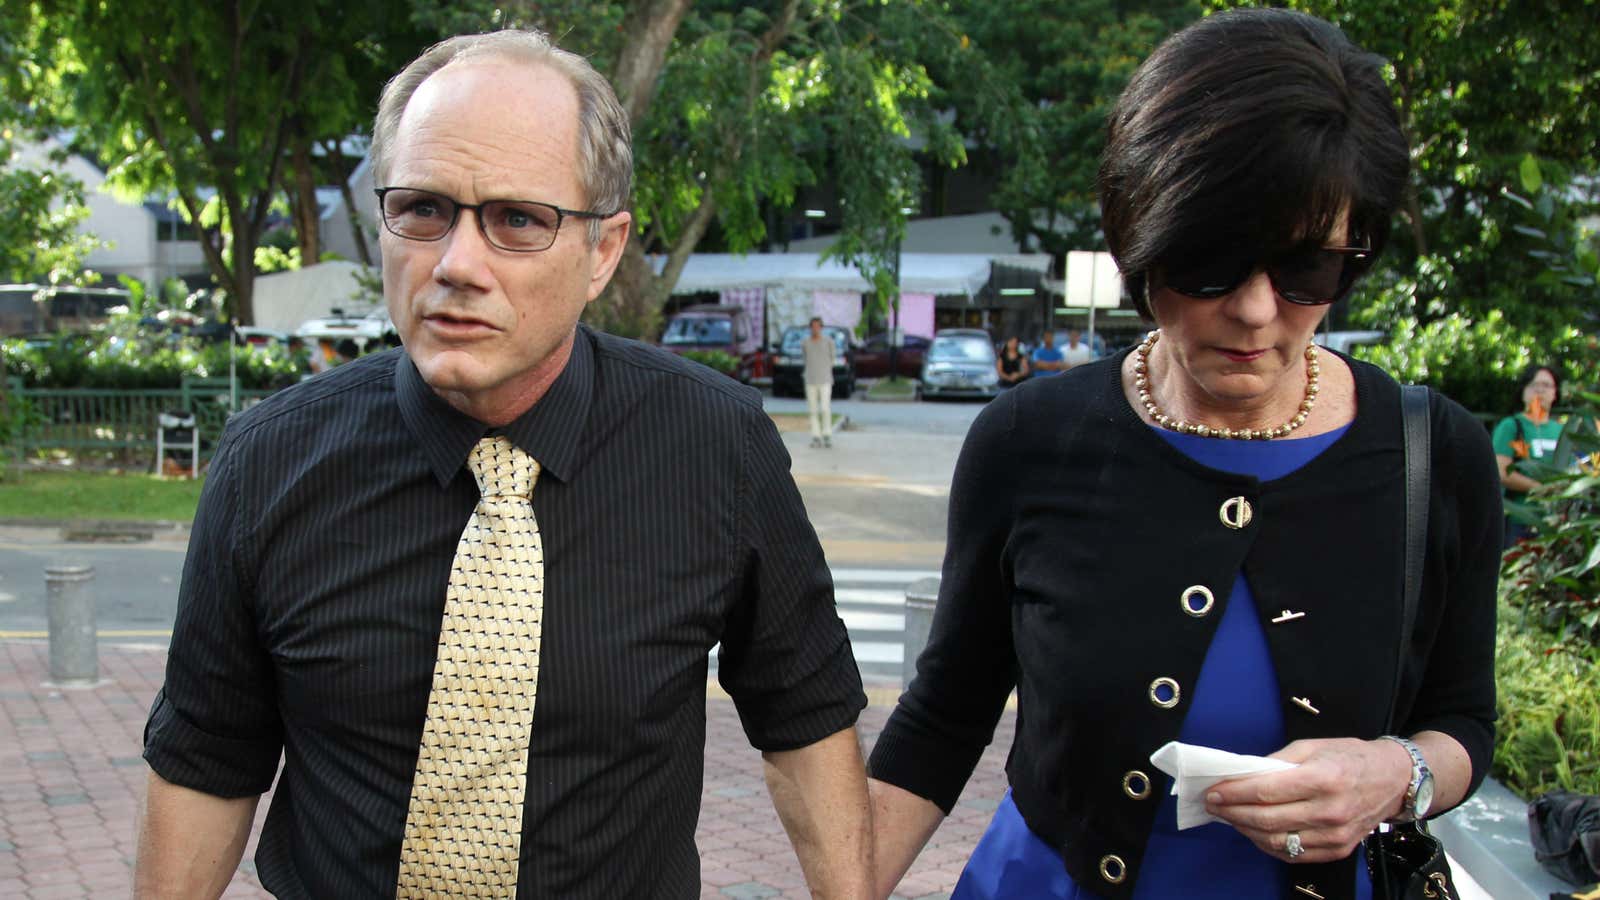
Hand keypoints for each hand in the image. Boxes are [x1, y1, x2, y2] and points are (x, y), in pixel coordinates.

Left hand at [1203, 738, 1410, 863]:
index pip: (1266, 791)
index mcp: (1323, 778)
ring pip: (1277, 841)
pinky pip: (1293, 854)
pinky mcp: (1338, 849)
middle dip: (1232, 812)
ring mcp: (1335, 834)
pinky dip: (1268, 844)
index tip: (1214, 790)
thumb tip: (1243, 774)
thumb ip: (1278, 760)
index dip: (1234, 793)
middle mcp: (1330, 810)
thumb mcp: (1314, 746)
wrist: (1394, 780)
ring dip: (1246, 830)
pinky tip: (1254, 831)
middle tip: (1213, 804)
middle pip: (1267, 819)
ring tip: (1229, 817)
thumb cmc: (1352, 758)